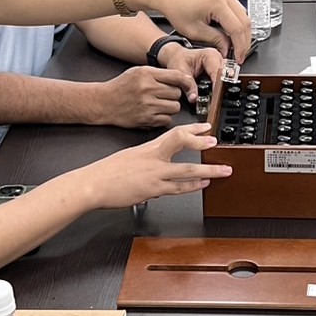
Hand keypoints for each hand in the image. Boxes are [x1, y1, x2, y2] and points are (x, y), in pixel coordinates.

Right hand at [79, 123, 231, 208]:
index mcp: (148, 147)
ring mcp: (154, 173)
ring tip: (223, 170)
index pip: (174, 133)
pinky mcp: (152, 189)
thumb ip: (146, 161)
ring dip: (207, 170)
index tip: (205, 127)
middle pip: (181, 144)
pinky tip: (203, 184)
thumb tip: (156, 168)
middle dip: (200, 142)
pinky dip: (192, 186)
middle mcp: (153, 157)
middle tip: (215, 142)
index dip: (191, 129)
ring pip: (186, 170)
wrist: (93, 183)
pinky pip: (177, 188)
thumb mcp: (129, 157)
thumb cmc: (107, 172)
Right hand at [99, 65, 188, 127]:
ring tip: (159, 103)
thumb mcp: (138, 71)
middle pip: (177, 93)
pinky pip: (167, 120)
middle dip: (174, 94)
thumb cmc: (121, 86)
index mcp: (147, 74)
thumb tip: (182, 78)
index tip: (189, 85)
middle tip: (164, 95)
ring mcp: (147, 106)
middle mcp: (148, 89)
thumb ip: (159, 73)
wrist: (104, 102)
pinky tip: (155, 112)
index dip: (187, 82)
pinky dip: (164, 117)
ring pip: (175, 107)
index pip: (177, 76)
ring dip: (170, 106)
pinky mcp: (146, 119)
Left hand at [127, 0, 251, 60]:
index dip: (241, 47)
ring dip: (241, 30)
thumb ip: (215, 40)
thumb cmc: (174, 6)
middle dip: (244, 40)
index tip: (239, 57)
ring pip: (243, 14)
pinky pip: (236, 7)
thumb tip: (227, 49)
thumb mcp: (194, 31)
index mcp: (218, 3)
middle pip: (245, 21)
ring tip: (235, 45)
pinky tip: (230, 32)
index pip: (238, 29)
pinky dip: (236, 21)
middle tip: (240, 54)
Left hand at [157, 42, 225, 99]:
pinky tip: (216, 94)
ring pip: (228, 77)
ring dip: (222, 87)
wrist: (176, 57)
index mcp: (209, 55)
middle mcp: (217, 58)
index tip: (216, 96)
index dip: (217, 84)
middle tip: (216, 99)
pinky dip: (220, 87)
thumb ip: (188, 86)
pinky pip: (224, 79)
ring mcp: (220, 63)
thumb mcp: (180, 72)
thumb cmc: (178, 60)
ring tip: (216, 97)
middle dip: (222, 87)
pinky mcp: (219, 70)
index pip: (218, 72)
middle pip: (226, 74)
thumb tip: (194, 98)